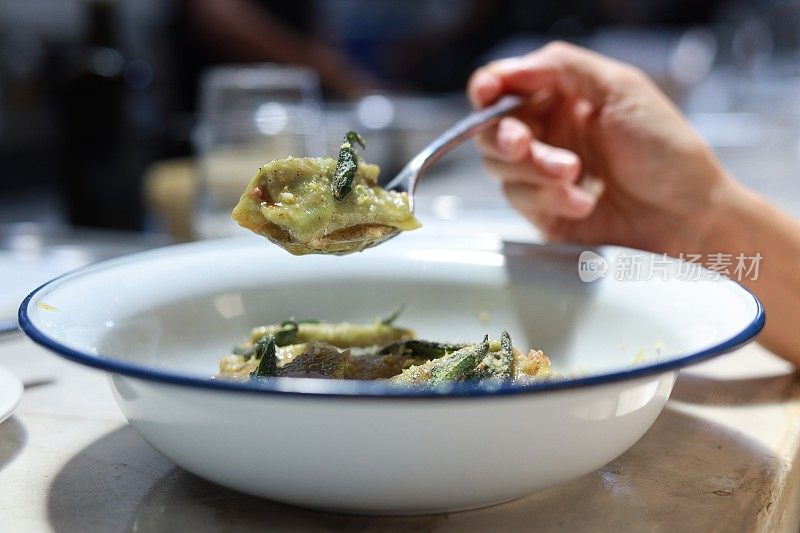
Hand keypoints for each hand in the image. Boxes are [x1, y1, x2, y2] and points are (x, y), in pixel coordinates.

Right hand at [468, 41, 734, 255]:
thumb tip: (510, 69)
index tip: (488, 92)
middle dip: (504, 135)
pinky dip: (549, 198)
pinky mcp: (542, 212)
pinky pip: (520, 200)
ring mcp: (542, 174)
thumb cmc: (667, 152)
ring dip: (534, 169)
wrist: (687, 216)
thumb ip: (563, 67)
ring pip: (500, 167)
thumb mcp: (621, 89)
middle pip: (491, 128)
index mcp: (562, 97)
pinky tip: (585, 201)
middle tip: (522, 143)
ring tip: (575, 174)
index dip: (489, 87)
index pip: (506, 86)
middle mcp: (547, 134)